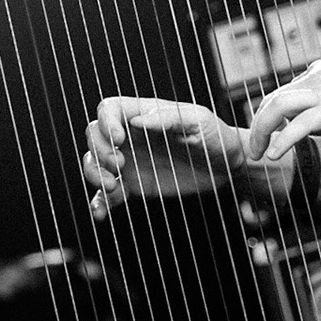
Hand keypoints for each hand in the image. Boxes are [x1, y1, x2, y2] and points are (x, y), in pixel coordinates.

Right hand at [83, 97, 245, 218]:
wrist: (227, 166)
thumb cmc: (216, 136)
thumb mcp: (198, 121)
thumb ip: (169, 118)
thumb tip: (138, 120)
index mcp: (144, 114)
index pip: (109, 108)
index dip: (106, 122)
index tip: (119, 139)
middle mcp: (132, 135)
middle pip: (95, 134)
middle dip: (99, 150)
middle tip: (119, 165)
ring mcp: (130, 160)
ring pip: (94, 162)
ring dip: (94, 174)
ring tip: (112, 187)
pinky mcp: (134, 184)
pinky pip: (106, 193)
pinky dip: (99, 202)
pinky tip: (102, 212)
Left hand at [245, 48, 320, 162]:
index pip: (285, 92)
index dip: (271, 115)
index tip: (268, 134)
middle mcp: (317, 77)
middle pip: (273, 98)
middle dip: (258, 124)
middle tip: (254, 148)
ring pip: (277, 107)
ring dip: (262, 132)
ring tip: (258, 154)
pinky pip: (300, 124)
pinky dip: (283, 140)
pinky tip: (274, 154)